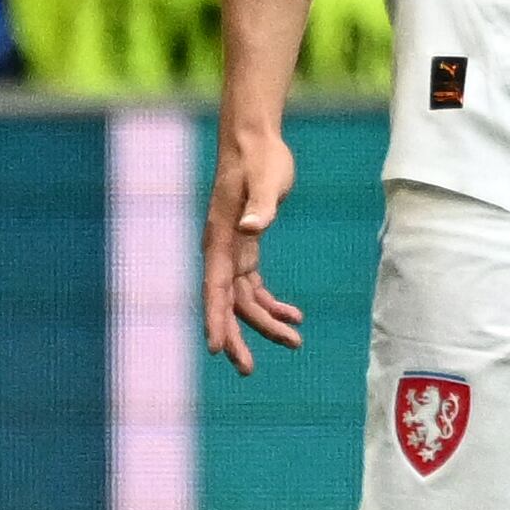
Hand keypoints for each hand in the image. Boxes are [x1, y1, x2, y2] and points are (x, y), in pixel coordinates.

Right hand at [203, 118, 301, 373]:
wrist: (255, 140)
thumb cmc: (260, 158)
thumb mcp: (266, 180)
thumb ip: (260, 206)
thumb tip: (250, 229)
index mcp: (220, 240)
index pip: (215, 289)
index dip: (216, 320)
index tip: (217, 349)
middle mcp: (221, 250)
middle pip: (225, 303)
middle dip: (236, 336)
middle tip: (249, 369)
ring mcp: (232, 250)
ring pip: (243, 299)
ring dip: (264, 322)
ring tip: (295, 342)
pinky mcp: (246, 246)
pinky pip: (254, 285)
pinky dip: (271, 302)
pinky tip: (295, 315)